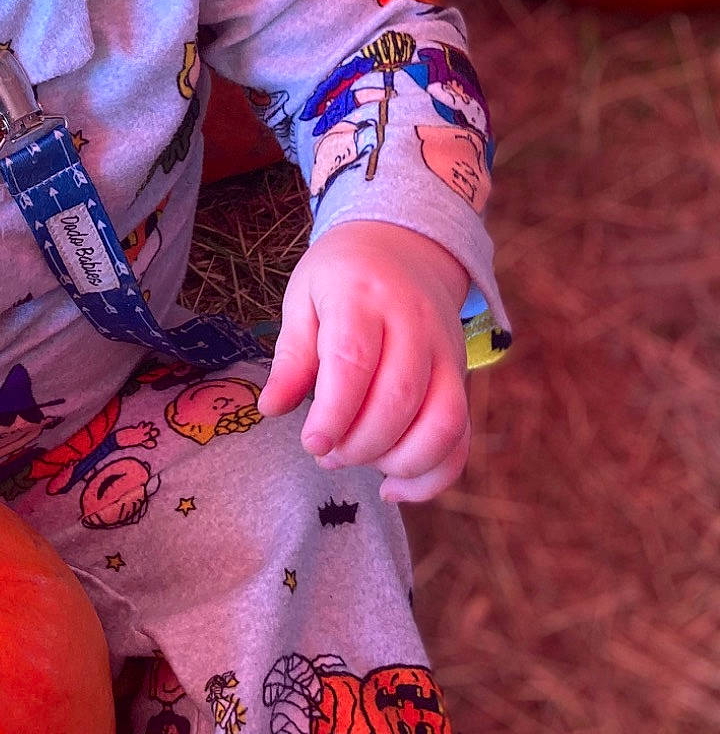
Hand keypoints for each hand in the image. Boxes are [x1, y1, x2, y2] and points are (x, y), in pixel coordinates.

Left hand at [257, 221, 470, 502]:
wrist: (405, 246)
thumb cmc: (342, 277)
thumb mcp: (304, 299)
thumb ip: (291, 356)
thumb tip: (271, 409)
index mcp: (364, 298)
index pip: (355, 362)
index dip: (334, 413)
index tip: (311, 443)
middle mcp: (415, 325)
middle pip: (400, 398)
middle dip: (360, 443)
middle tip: (326, 453)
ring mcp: (447, 353)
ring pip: (442, 422)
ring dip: (398, 461)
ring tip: (357, 461)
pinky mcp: (461, 379)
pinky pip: (462, 438)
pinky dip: (433, 475)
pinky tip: (392, 486)